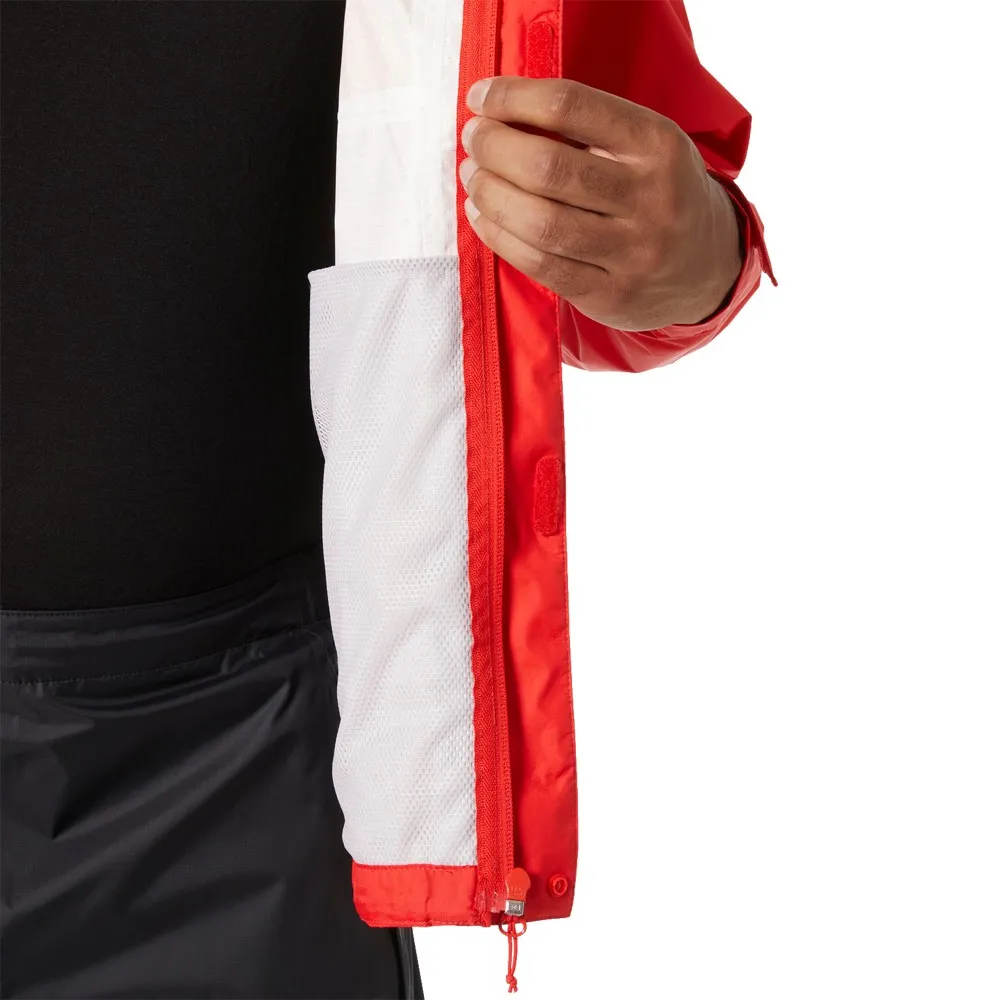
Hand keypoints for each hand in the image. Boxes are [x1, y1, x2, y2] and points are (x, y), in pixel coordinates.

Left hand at [460, 76, 742, 331]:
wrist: (708, 265)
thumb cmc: (659, 192)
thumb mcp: (646, 146)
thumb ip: (589, 129)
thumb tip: (502, 117)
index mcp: (657, 144)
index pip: (570, 107)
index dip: (514, 99)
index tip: (481, 99)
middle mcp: (649, 198)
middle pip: (549, 168)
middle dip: (496, 149)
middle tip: (474, 141)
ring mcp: (632, 253)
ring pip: (541, 223)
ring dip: (492, 196)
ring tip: (474, 178)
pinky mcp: (611, 294)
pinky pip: (541, 266)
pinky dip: (501, 238)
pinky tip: (483, 218)